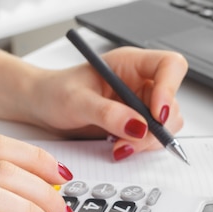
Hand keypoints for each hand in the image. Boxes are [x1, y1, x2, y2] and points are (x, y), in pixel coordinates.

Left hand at [27, 46, 187, 159]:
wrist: (41, 108)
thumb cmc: (54, 92)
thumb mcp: (77, 101)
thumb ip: (107, 113)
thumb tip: (137, 126)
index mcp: (130, 64)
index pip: (169, 67)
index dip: (169, 89)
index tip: (157, 114)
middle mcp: (139, 83)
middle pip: (171, 103)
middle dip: (155, 127)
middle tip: (130, 140)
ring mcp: (139, 105)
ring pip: (165, 125)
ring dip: (147, 141)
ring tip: (118, 147)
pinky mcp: (134, 125)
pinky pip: (151, 138)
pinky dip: (139, 147)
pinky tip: (118, 147)